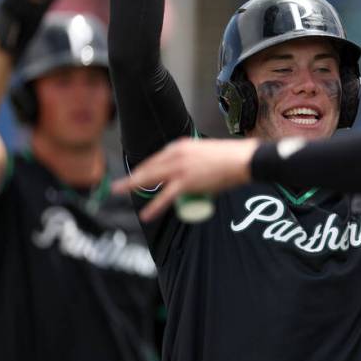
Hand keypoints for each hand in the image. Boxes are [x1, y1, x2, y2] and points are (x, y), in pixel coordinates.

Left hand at [112, 138, 257, 220]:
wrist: (242, 160)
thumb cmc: (231, 157)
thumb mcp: (207, 152)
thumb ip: (199, 158)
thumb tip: (196, 170)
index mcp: (180, 146)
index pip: (156, 158)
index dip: (144, 169)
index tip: (137, 176)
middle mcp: (176, 154)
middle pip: (148, 168)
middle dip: (131, 177)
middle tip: (118, 185)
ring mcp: (179, 169)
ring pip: (150, 180)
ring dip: (132, 186)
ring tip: (118, 192)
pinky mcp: (186, 183)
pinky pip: (165, 197)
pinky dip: (154, 207)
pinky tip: (145, 214)